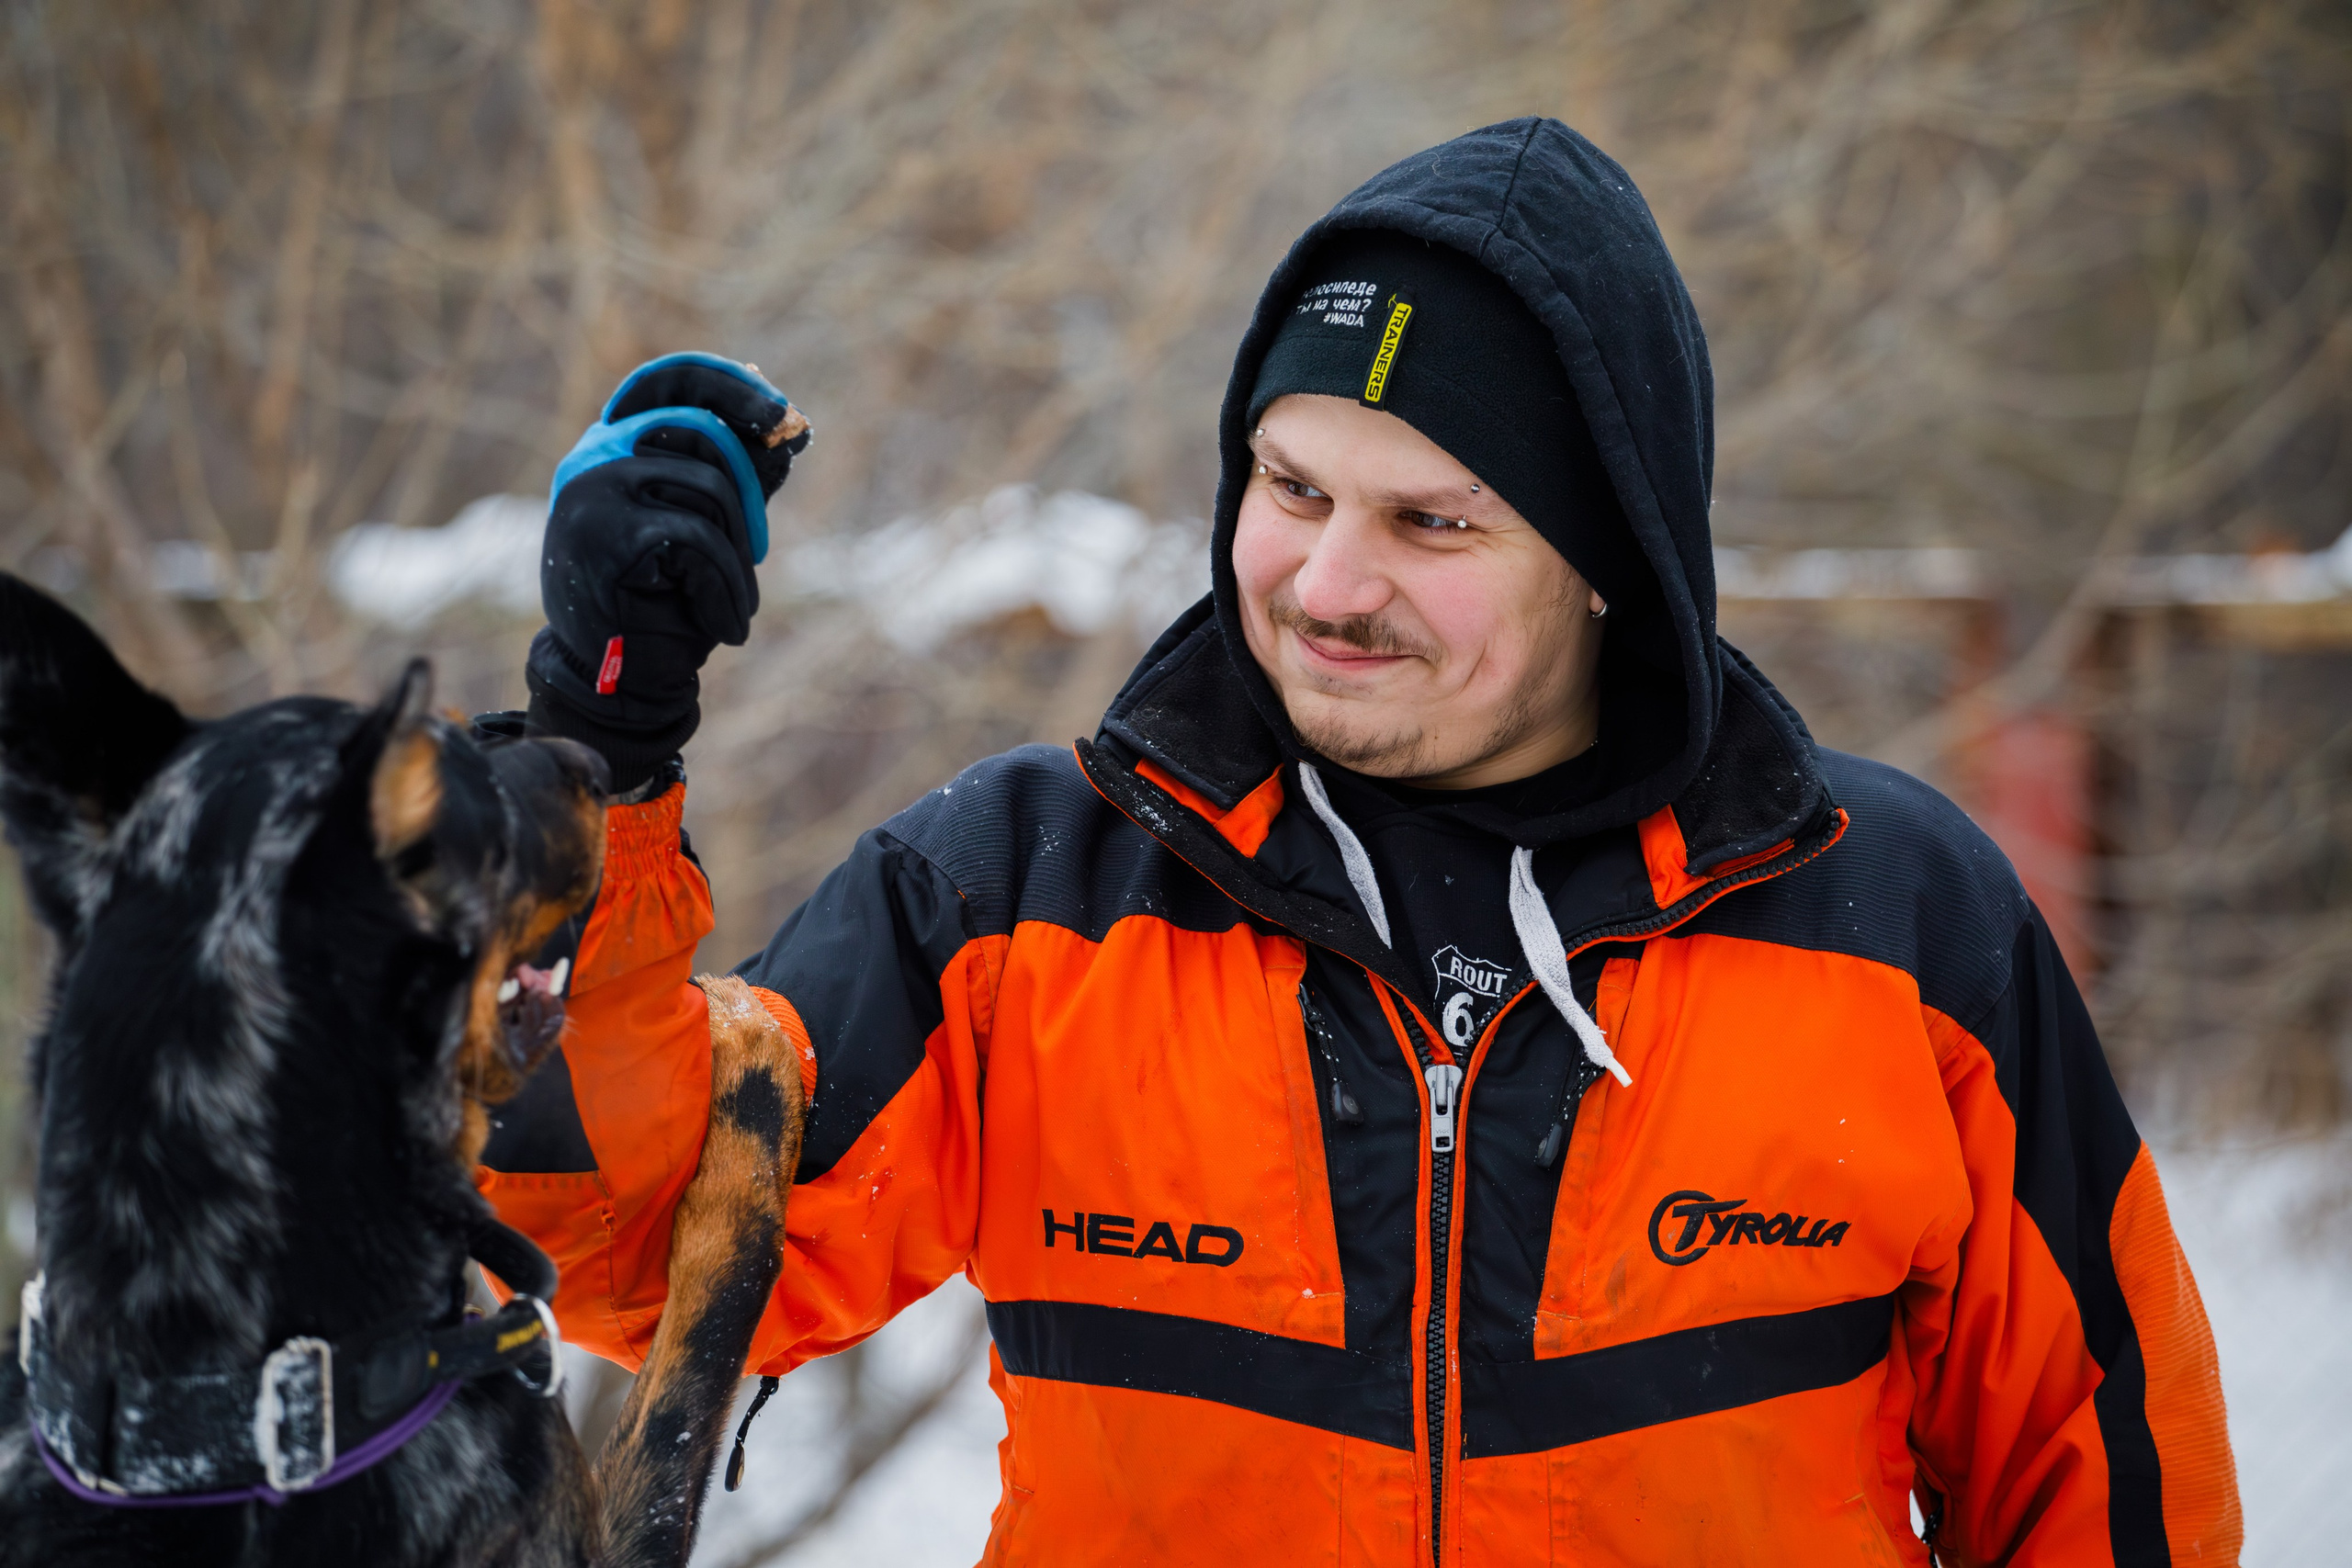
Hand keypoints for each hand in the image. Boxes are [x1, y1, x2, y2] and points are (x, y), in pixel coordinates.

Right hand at [526, 354, 810, 792]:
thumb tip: (790, 426)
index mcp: (612, 444)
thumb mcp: (709, 529)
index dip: (731, 387)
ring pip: (708, 488)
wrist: (621, 680)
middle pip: (703, 433)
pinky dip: (727, 588)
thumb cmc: (667, 603)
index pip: (669, 380)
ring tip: (733, 605)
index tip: (787, 417)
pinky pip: (699, 540)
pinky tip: (727, 627)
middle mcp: (594, 455)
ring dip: (738, 558)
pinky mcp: (607, 533)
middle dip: (748, 498)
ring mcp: (594, 490)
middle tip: (752, 556)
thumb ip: (738, 478)